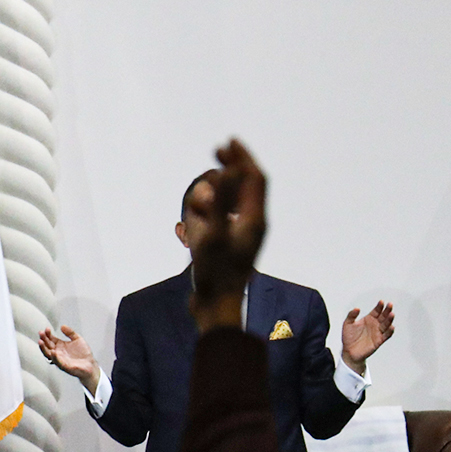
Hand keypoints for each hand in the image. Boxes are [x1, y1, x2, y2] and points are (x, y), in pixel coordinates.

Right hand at [36, 325, 99, 391]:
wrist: (90, 364)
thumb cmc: (83, 353)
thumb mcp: (77, 339)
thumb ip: (70, 332)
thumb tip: (62, 326)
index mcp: (60, 345)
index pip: (51, 339)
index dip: (48, 334)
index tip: (47, 328)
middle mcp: (58, 352)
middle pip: (47, 345)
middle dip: (43, 339)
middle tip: (41, 333)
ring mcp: (60, 359)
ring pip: (48, 354)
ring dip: (43, 348)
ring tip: (41, 342)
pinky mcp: (64, 366)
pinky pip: (58, 362)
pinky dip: (54, 357)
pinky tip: (53, 352)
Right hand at [187, 138, 267, 331]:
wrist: (215, 309)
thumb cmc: (216, 274)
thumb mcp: (215, 234)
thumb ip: (222, 200)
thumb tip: (232, 169)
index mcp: (255, 220)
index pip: (254, 179)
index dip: (243, 157)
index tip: (228, 142)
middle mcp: (252, 226)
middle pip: (246, 187)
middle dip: (232, 168)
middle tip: (217, 152)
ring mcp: (240, 237)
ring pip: (231, 203)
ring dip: (214, 195)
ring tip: (197, 202)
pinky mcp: (228, 247)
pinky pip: (221, 219)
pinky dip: (209, 211)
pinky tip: (195, 217)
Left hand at [341, 300, 395, 370]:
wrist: (349, 352)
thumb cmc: (348, 338)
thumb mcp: (347, 324)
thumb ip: (351, 315)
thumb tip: (357, 308)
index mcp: (368, 319)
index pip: (376, 311)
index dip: (379, 306)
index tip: (381, 302)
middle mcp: (375, 324)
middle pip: (383, 316)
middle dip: (387, 310)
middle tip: (390, 305)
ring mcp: (378, 332)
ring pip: (386, 325)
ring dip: (389, 320)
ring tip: (391, 314)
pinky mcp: (379, 341)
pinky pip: (386, 335)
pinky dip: (390, 331)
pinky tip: (391, 327)